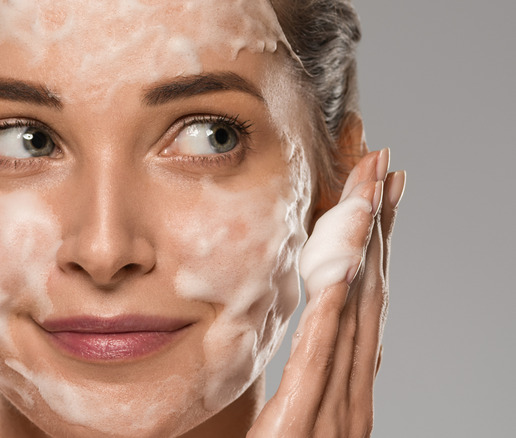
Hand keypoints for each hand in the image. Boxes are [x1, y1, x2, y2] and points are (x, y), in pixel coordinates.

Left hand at [248, 149, 404, 436]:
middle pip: (371, 296)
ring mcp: (334, 411)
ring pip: (356, 316)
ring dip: (367, 250)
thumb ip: (299, 381)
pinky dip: (337, 311)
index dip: (375, 245)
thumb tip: (301, 336)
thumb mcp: (287, 420)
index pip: (364, 303)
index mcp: (342, 389)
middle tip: (387, 168)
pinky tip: (344, 268)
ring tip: (373, 191)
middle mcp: (349, 394)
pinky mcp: (303, 426)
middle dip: (381, 229)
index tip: (378, 196)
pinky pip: (323, 359)